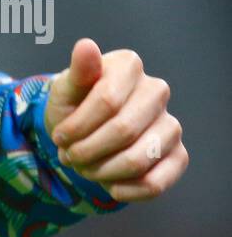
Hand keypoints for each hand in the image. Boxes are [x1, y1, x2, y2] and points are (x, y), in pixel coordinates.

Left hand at [43, 38, 187, 202]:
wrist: (85, 129)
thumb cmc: (75, 104)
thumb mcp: (66, 89)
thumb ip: (77, 71)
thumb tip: (86, 46)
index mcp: (129, 65)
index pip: (106, 101)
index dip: (78, 126)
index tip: (58, 138)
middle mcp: (157, 91)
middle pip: (123, 131)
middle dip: (88, 151)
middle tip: (69, 157)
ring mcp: (171, 124)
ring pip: (139, 159)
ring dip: (103, 172)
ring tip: (85, 169)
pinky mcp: (179, 155)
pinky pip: (156, 183)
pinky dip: (126, 190)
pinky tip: (109, 185)